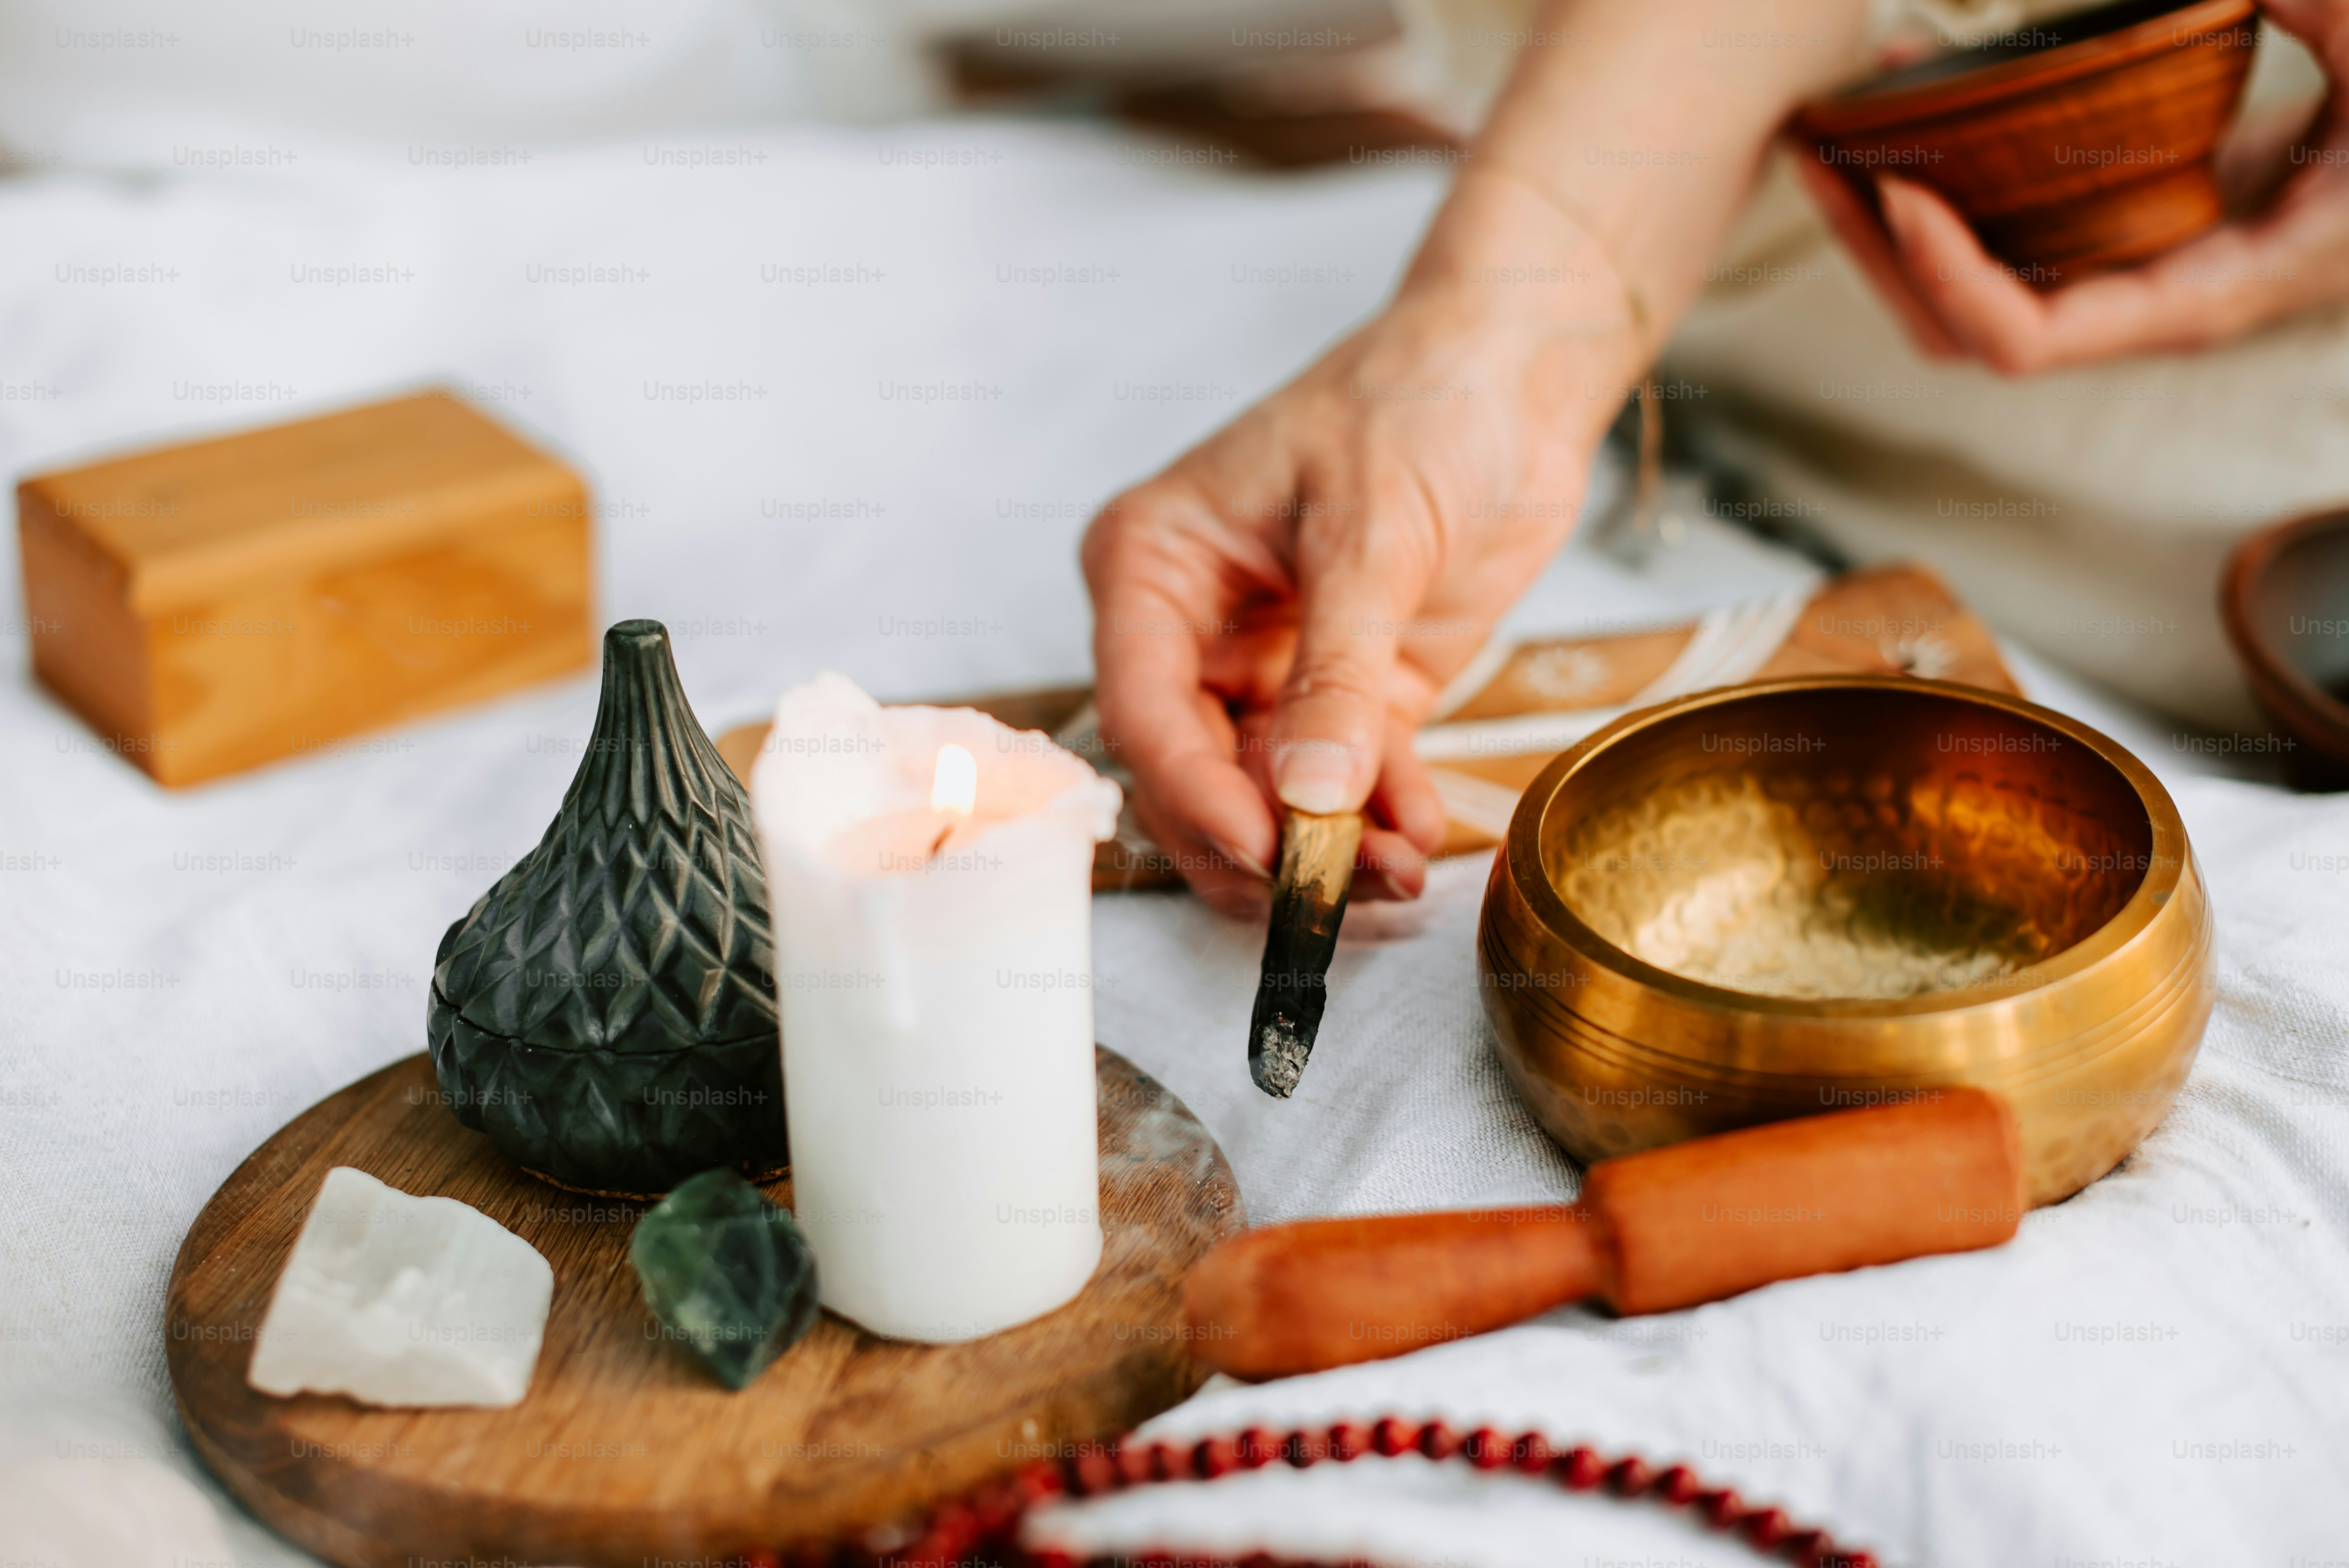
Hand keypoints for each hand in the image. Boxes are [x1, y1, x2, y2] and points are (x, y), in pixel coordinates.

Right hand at [1082, 171, 1641, 915]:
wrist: (1515, 375)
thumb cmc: (1420, 401)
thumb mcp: (1371, 533)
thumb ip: (1338, 672)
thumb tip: (1311, 793)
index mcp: (1154, 567)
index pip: (1142, 708)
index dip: (1194, 793)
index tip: (1266, 849)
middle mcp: (1192, 629)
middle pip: (1189, 776)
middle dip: (1259, 842)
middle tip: (1330, 891)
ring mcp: (1267, 669)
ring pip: (1262, 798)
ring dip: (1325, 848)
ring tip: (1396, 874)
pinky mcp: (1347, 693)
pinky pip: (1343, 781)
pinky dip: (1377, 818)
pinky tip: (1417, 834)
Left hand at [1797, 0, 2348, 372]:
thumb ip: (2306, 7)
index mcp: (2203, 294)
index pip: (2027, 338)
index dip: (1947, 278)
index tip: (1901, 187)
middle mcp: (2147, 304)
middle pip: (1962, 326)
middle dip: (1876, 252)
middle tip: (1817, 147)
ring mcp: (2130, 271)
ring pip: (1963, 288)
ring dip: (1882, 219)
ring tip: (1830, 123)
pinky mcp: (2121, 230)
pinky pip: (2000, 229)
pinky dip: (1940, 174)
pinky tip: (1911, 84)